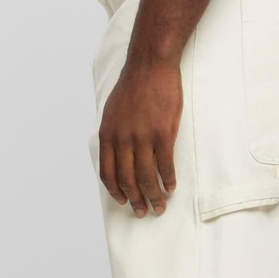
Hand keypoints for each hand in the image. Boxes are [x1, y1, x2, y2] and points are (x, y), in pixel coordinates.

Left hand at [98, 56, 181, 215]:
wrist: (150, 66)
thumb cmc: (133, 87)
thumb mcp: (112, 112)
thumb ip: (113, 135)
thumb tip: (116, 156)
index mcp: (108, 135)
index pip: (107, 173)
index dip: (116, 191)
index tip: (123, 201)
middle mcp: (123, 139)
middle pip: (128, 180)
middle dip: (136, 200)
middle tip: (144, 211)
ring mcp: (143, 137)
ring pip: (147, 177)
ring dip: (154, 196)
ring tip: (160, 206)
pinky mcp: (163, 133)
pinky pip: (165, 165)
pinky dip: (168, 180)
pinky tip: (171, 187)